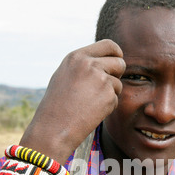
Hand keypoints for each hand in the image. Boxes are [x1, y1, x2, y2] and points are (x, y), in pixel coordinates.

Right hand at [20, 39, 125, 163]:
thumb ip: (84, 66)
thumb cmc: (56, 106)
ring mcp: (101, 80)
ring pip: (118, 84)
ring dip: (110, 94)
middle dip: (118, 74)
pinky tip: (91, 113)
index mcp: (77, 57)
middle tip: (105, 87)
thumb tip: (104, 62)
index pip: (109, 45)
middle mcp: (90, 64)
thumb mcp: (64, 76)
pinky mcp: (108, 96)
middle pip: (120, 63)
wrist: (54, 129)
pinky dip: (107, 107)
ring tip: (89, 104)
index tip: (117, 61)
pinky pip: (115, 100)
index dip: (116, 54)